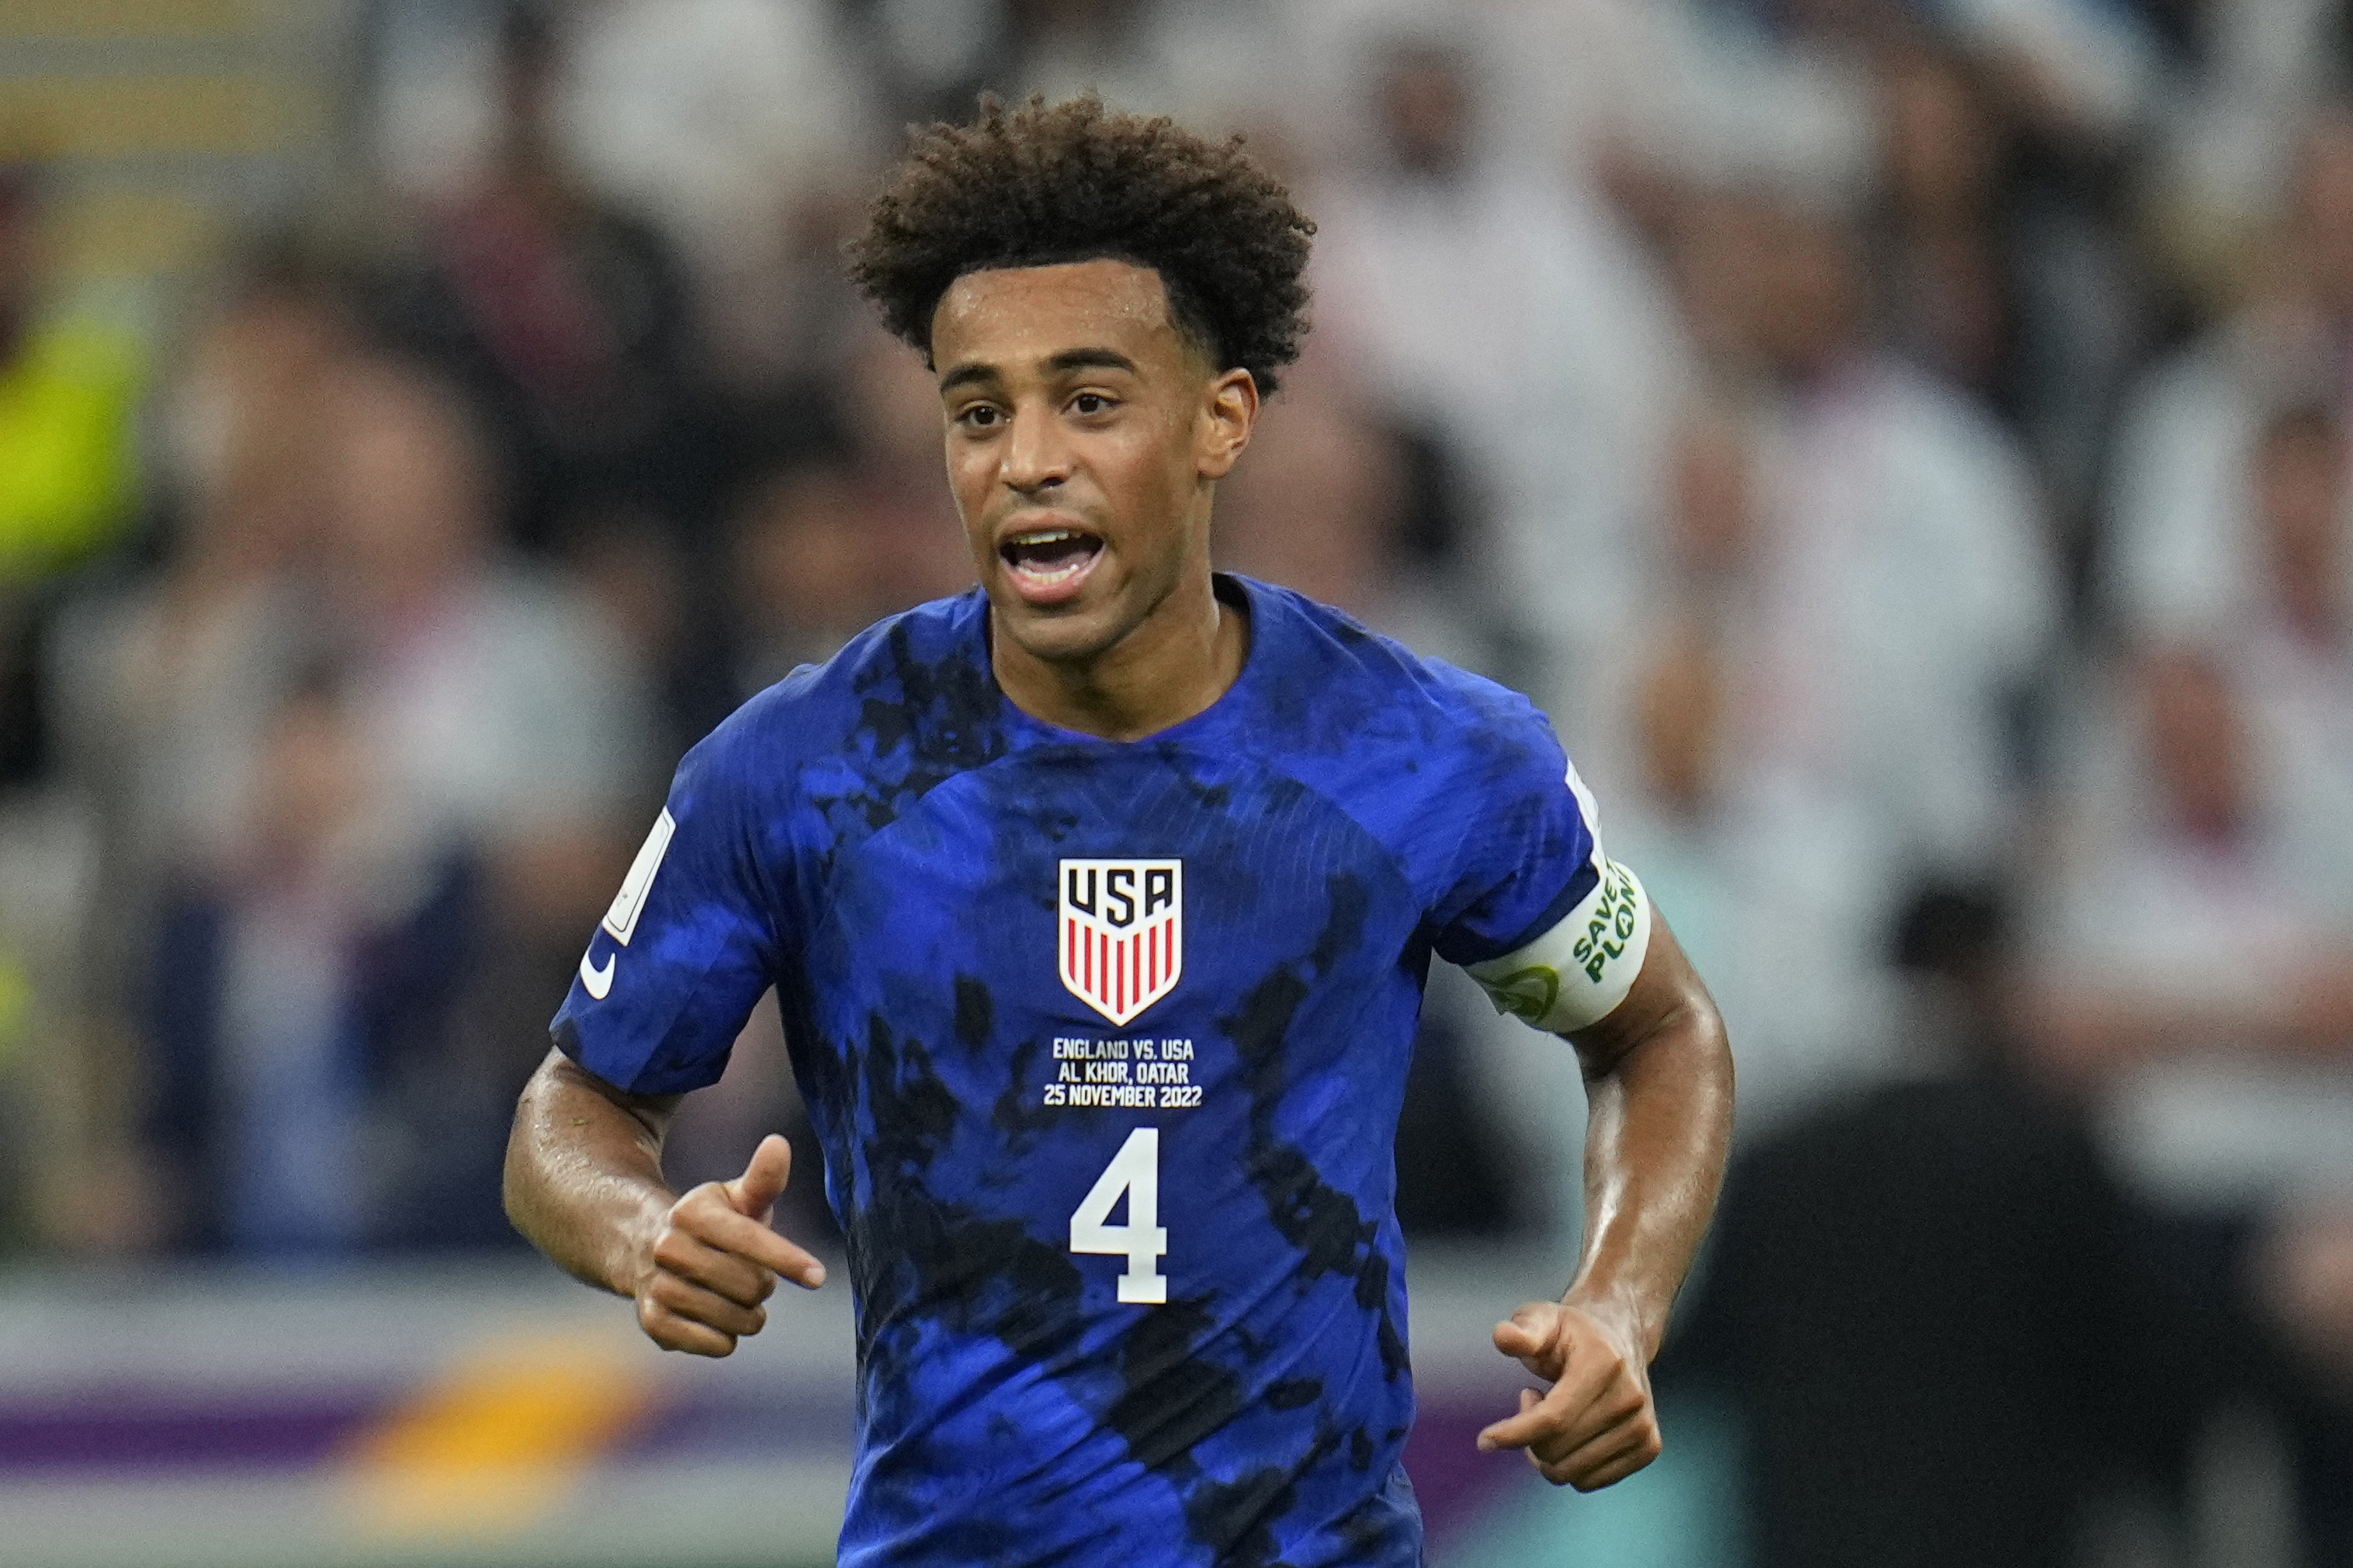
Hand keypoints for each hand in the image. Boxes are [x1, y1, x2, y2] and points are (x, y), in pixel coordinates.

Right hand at [634, 1134, 826, 1356]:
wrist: (646, 1248)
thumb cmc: (713, 1222)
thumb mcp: (737, 1198)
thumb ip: (763, 1178)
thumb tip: (779, 1143)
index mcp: (692, 1213)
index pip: (750, 1239)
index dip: (788, 1259)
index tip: (818, 1276)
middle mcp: (668, 1248)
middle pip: (750, 1286)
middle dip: (765, 1285)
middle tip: (754, 1275)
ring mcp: (657, 1287)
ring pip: (736, 1320)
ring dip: (749, 1314)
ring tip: (733, 1295)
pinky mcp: (653, 1324)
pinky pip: (717, 1345)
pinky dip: (727, 1337)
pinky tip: (714, 1316)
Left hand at [1476, 1300, 1660, 1489]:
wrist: (1621, 1338)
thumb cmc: (1572, 1332)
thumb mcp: (1542, 1318)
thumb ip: (1522, 1330)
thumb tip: (1503, 1337)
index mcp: (1604, 1364)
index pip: (1554, 1418)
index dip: (1515, 1434)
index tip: (1484, 1441)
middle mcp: (1631, 1398)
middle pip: (1558, 1450)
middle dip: (1527, 1437)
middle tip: (1529, 1401)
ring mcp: (1643, 1426)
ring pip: (1572, 1472)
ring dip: (1546, 1453)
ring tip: (1550, 1415)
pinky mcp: (1648, 1448)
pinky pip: (1590, 1482)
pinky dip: (1568, 1466)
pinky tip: (1570, 1433)